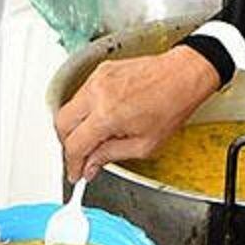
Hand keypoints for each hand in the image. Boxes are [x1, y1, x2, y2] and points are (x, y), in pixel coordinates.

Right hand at [54, 45, 220, 180]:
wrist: (183, 75)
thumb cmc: (172, 105)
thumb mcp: (145, 144)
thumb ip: (111, 155)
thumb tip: (91, 165)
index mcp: (107, 114)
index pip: (74, 145)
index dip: (72, 164)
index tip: (76, 173)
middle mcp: (97, 93)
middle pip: (61, 124)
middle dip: (67, 144)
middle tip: (80, 158)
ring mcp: (97, 79)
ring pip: (69, 107)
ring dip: (75, 126)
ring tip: (95, 138)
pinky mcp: (100, 71)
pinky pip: (82, 94)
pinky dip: (85, 110)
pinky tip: (101, 118)